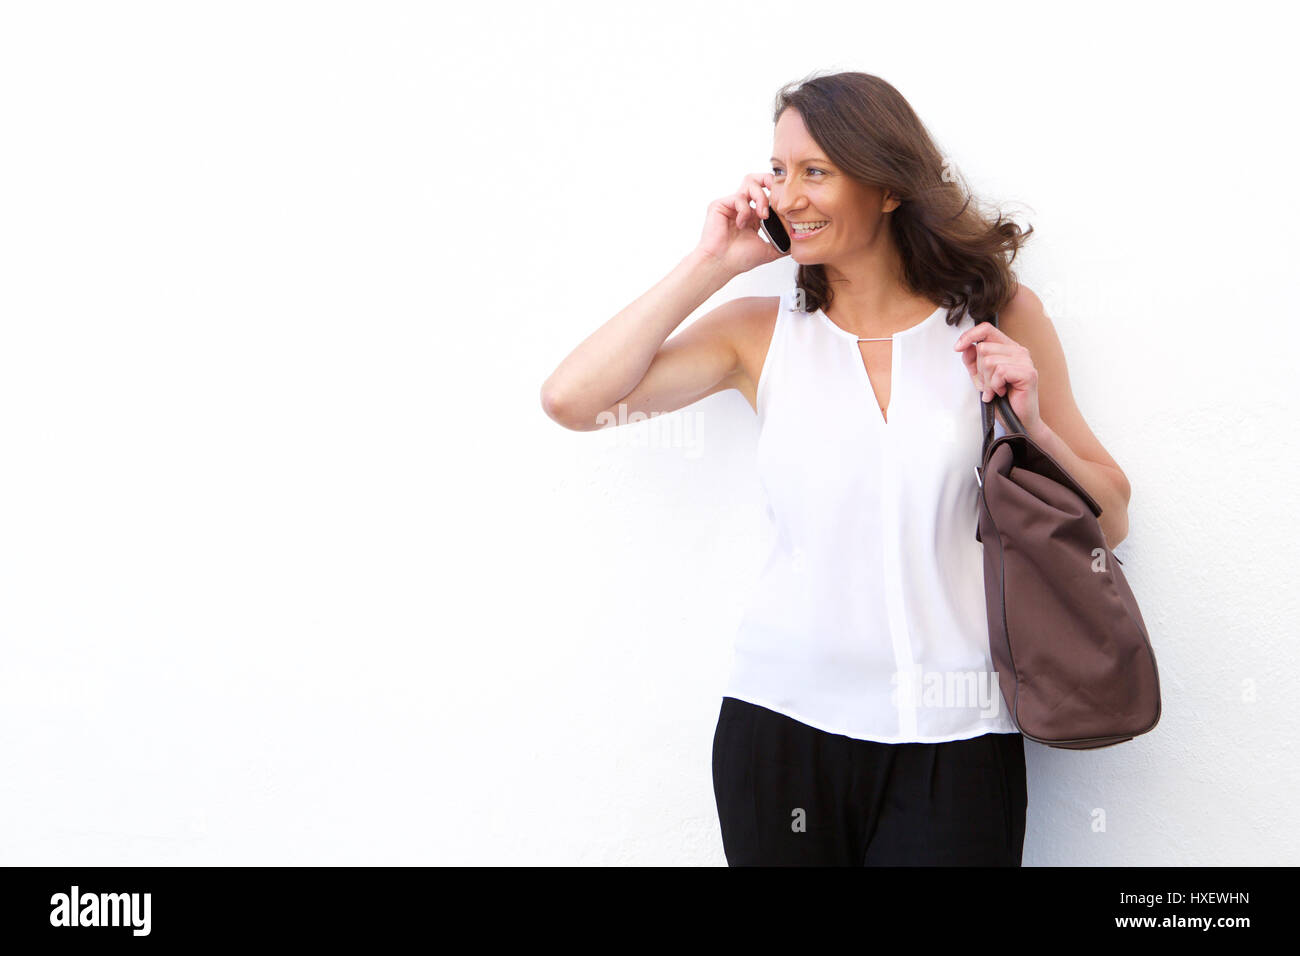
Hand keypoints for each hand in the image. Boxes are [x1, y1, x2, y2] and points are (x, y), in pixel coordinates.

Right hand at [694, 172, 786, 276]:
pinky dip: (744, 210)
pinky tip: (742, 224)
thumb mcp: (769, 250)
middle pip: (756, 180)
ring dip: (760, 196)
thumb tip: (798, 240)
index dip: (778, 196)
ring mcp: (731, 205)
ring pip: (749, 183)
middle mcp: (742, 207)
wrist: (721, 264)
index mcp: (753, 216)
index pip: (767, 195)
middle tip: (778, 192)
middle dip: (770, 180)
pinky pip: (738, 197)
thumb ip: (783, 243)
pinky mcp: (720, 205)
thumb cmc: (739, 259)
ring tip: (763, 214)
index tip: (788, 205)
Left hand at [953, 320, 1041, 434]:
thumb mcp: (980, 378)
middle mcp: (1018, 351)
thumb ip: (972, 361)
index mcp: (1008, 348)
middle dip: (980, 371)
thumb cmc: (1002, 400)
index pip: (987, 329)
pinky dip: (996, 385)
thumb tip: (965, 347)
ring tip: (996, 390)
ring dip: (988, 381)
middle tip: (989, 386)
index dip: (969, 335)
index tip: (957, 347)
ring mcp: (1025, 361)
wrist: (1017, 421)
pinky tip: (1002, 392)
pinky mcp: (1028, 373)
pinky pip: (1000, 371)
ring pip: (989, 360)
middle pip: (983, 348)